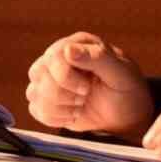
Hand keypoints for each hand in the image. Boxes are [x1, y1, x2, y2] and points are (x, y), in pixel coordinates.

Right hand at [24, 31, 153, 140]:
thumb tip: (69, 49)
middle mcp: (60, 58)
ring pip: (33, 92)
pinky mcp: (47, 99)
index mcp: (79, 44)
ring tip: (80, 105)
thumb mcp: (121, 73)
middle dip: (62, 93)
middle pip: (38, 73)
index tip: (86, 88)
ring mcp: (51, 79)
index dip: (66, 76)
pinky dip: (53, 117)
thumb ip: (97, 58)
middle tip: (85, 97)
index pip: (54, 56)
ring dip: (58, 106)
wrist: (127, 115)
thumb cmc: (126, 89)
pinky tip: (72, 114)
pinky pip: (34, 108)